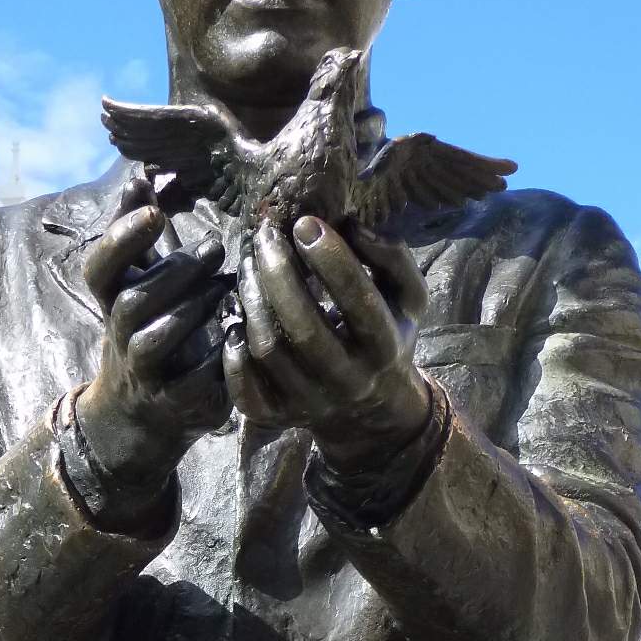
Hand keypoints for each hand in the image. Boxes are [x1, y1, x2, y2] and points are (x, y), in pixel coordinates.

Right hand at [77, 176, 226, 489]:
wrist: (140, 416)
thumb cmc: (148, 330)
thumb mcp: (138, 284)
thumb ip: (139, 235)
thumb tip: (139, 173)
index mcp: (112, 302)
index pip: (98, 269)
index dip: (120, 240)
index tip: (153, 210)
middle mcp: (120, 338)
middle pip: (132, 303)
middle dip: (174, 273)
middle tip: (217, 248)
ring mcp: (144, 375)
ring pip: (154, 340)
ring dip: (192, 310)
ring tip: (228, 288)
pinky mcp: (175, 405)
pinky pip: (192, 383)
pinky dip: (216, 358)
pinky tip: (240, 333)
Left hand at [225, 216, 430, 467]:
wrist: (370, 412)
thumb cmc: (387, 338)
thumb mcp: (407, 299)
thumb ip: (392, 258)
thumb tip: (352, 224)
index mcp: (385, 349)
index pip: (359, 302)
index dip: (331, 259)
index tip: (305, 224)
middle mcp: (348, 382)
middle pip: (304, 329)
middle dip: (279, 275)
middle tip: (265, 237)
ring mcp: (309, 404)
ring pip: (269, 350)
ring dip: (251, 300)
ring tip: (248, 266)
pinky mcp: (277, 417)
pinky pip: (244, 388)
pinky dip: (232, 351)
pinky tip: (236, 317)